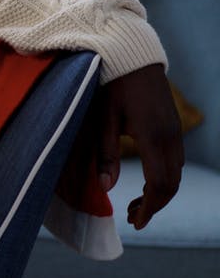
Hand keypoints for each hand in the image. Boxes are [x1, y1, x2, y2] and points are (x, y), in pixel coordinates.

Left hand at [89, 64, 184, 229]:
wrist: (131, 55)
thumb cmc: (111, 85)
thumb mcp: (103, 119)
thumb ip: (106, 154)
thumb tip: (106, 189)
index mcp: (154, 138)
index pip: (160, 185)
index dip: (149, 208)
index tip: (134, 222)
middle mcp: (170, 137)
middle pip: (172, 184)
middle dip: (154, 205)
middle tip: (132, 218)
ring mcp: (174, 131)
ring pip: (175, 173)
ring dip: (159, 193)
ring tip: (134, 205)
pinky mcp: (171, 126)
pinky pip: (174, 160)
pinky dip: (162, 177)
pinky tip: (145, 182)